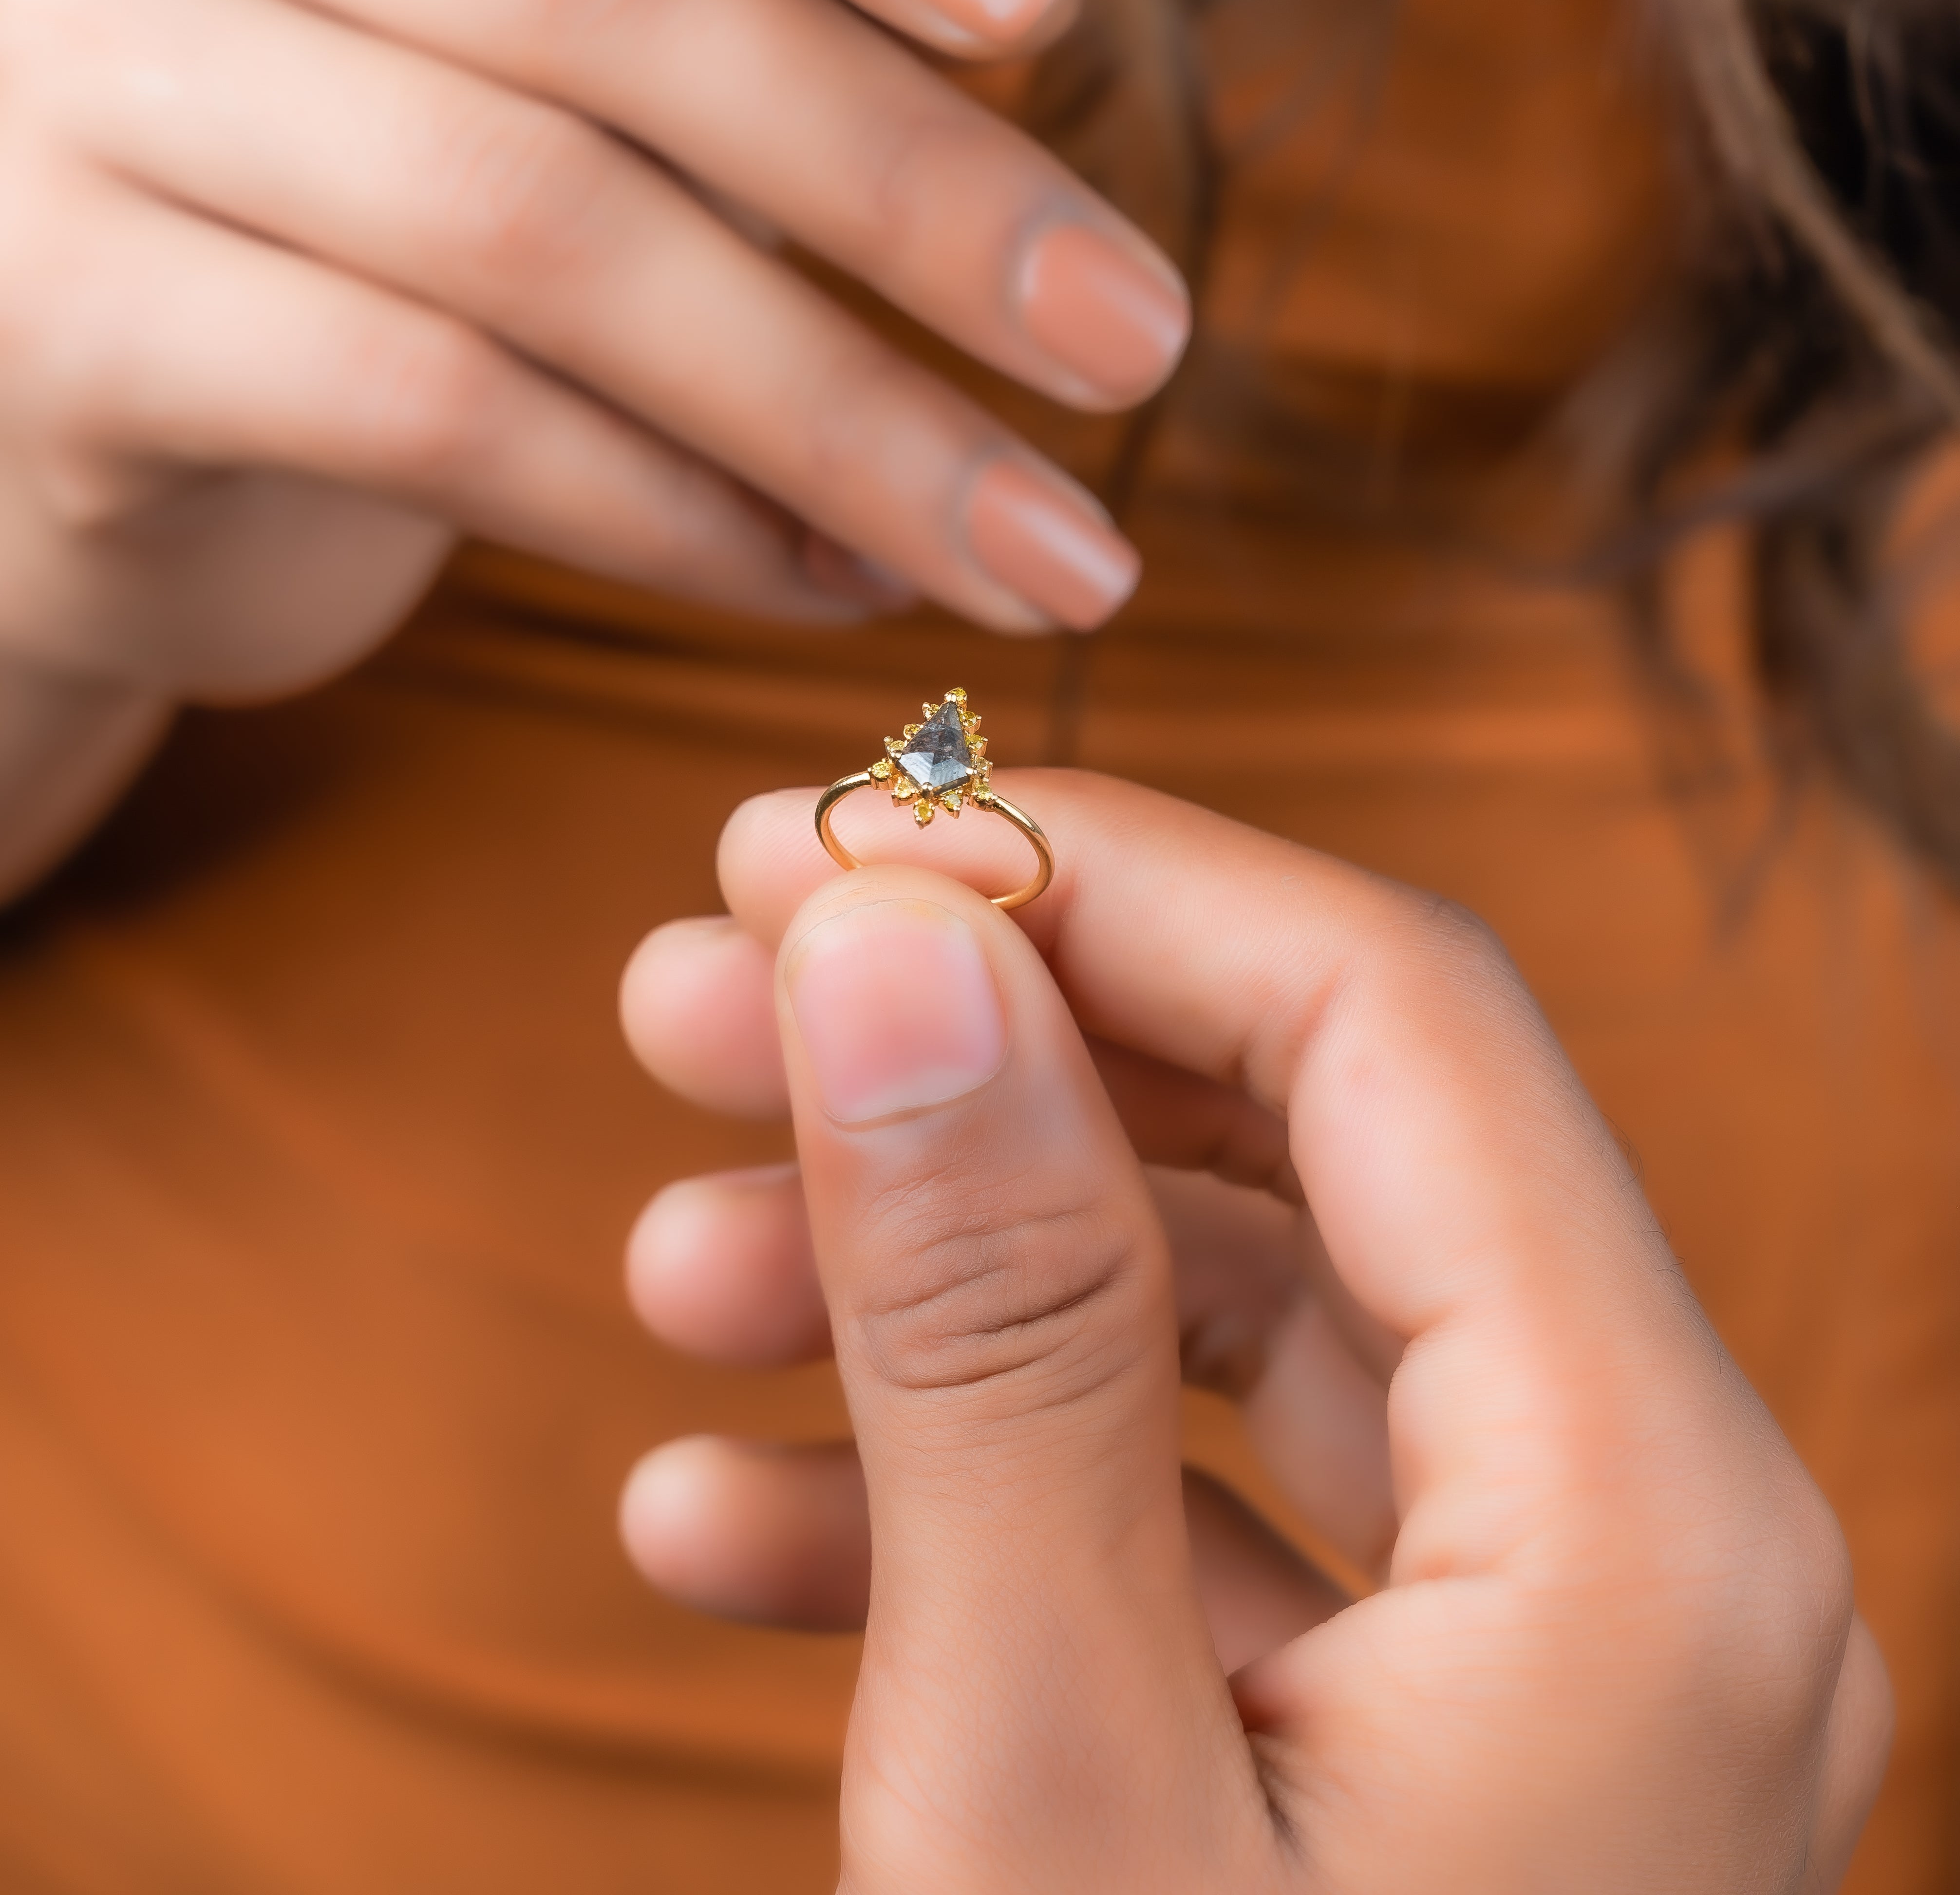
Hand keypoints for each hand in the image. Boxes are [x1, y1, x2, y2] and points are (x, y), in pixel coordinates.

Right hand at [0, 0, 1180, 700]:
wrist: (70, 423)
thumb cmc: (362, 241)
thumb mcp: (532, 90)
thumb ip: (710, 30)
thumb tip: (1033, 4)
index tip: (1055, 3)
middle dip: (905, 187)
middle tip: (1135, 340)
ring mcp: (96, 104)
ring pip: (538, 230)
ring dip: (839, 412)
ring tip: (1035, 544)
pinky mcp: (85, 339)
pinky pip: (441, 417)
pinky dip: (678, 518)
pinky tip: (831, 586)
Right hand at [618, 774, 1890, 1890]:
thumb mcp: (1046, 1789)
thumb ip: (991, 1335)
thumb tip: (893, 949)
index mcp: (1643, 1517)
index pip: (1380, 1018)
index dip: (1100, 885)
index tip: (836, 844)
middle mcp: (1628, 1536)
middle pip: (1288, 1144)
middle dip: (984, 1039)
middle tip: (699, 981)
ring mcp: (1511, 1640)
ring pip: (1211, 1315)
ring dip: (933, 1258)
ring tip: (669, 1249)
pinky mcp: (1383, 1728)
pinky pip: (1171, 1507)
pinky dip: (952, 1477)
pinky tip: (720, 1518)